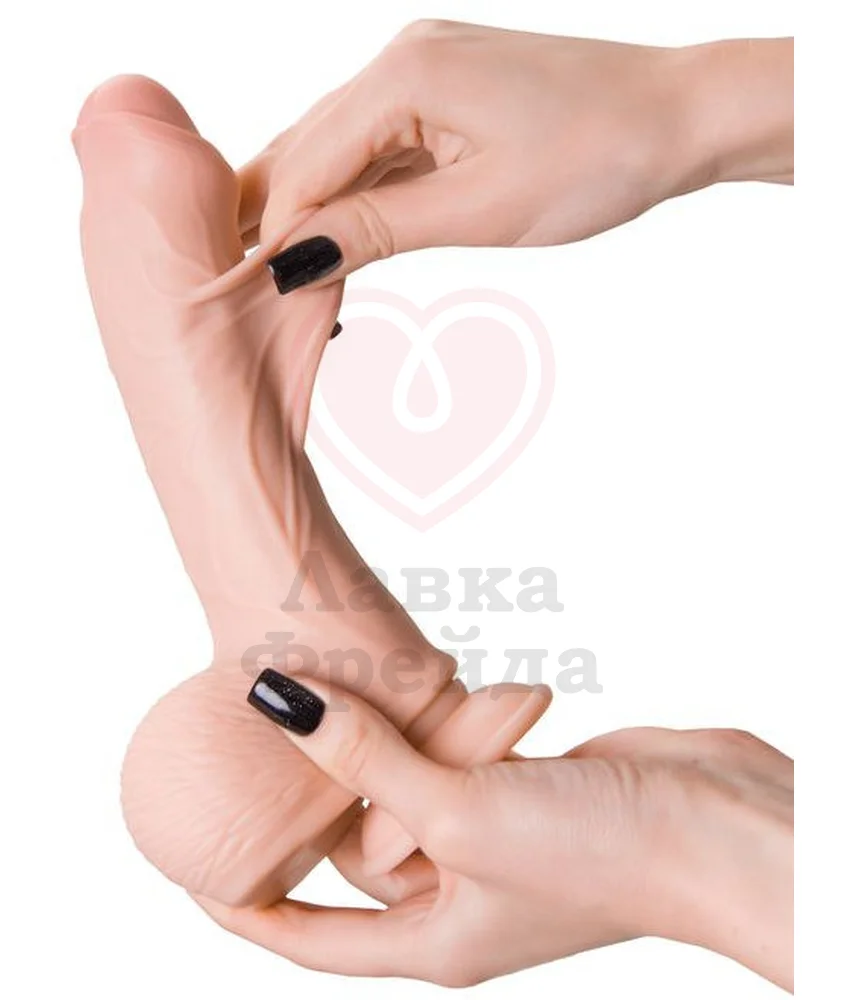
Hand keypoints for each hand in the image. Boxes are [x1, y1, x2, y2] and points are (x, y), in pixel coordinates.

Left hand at [196, 671, 793, 988]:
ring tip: (316, 700)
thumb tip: (277, 705)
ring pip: (406, 794)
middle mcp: (454, 894)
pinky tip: (405, 687)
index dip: (245, 905)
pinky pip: (453, 762)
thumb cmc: (594, 855)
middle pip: (355, 855)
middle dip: (308, 806)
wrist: (712, 827)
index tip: (194, 863)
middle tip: (252, 749)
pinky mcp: (522, 794)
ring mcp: (491, 842)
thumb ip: (367, 759)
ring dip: (371, 751)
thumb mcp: (460, 812)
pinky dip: (429, 729)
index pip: (308, 935)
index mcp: (430, 937)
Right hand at [238, 22, 792, 288]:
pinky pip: (377, 145)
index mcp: (404, 74)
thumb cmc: (598, 155)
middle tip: (234, 282)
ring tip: (274, 269)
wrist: (678, 116)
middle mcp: (400, 59)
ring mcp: (422, 71)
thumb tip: (294, 257)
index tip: (240, 290)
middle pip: (306, 147)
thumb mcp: (478, 209)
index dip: (269, 231)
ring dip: (309, 207)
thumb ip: (377, 229)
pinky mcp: (444, 92)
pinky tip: (335, 232)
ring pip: (337, 147)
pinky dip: (353, 192)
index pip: (305, 163)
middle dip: (273, 216)